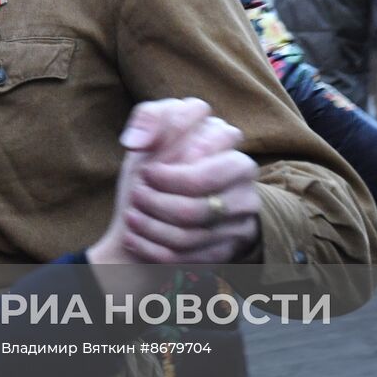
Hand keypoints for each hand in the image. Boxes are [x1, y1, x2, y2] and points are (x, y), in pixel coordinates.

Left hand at [89, 99, 259, 264]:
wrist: (167, 199)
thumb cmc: (161, 159)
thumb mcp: (154, 131)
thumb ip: (149, 118)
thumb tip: (139, 141)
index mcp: (229, 144)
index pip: (204, 170)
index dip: (168, 176)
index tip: (146, 174)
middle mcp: (245, 179)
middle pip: (196, 208)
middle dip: (157, 206)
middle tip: (136, 197)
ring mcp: (243, 215)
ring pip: (192, 235)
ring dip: (152, 228)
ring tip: (131, 217)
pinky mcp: (232, 246)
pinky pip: (193, 257)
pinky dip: (155, 251)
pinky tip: (136, 239)